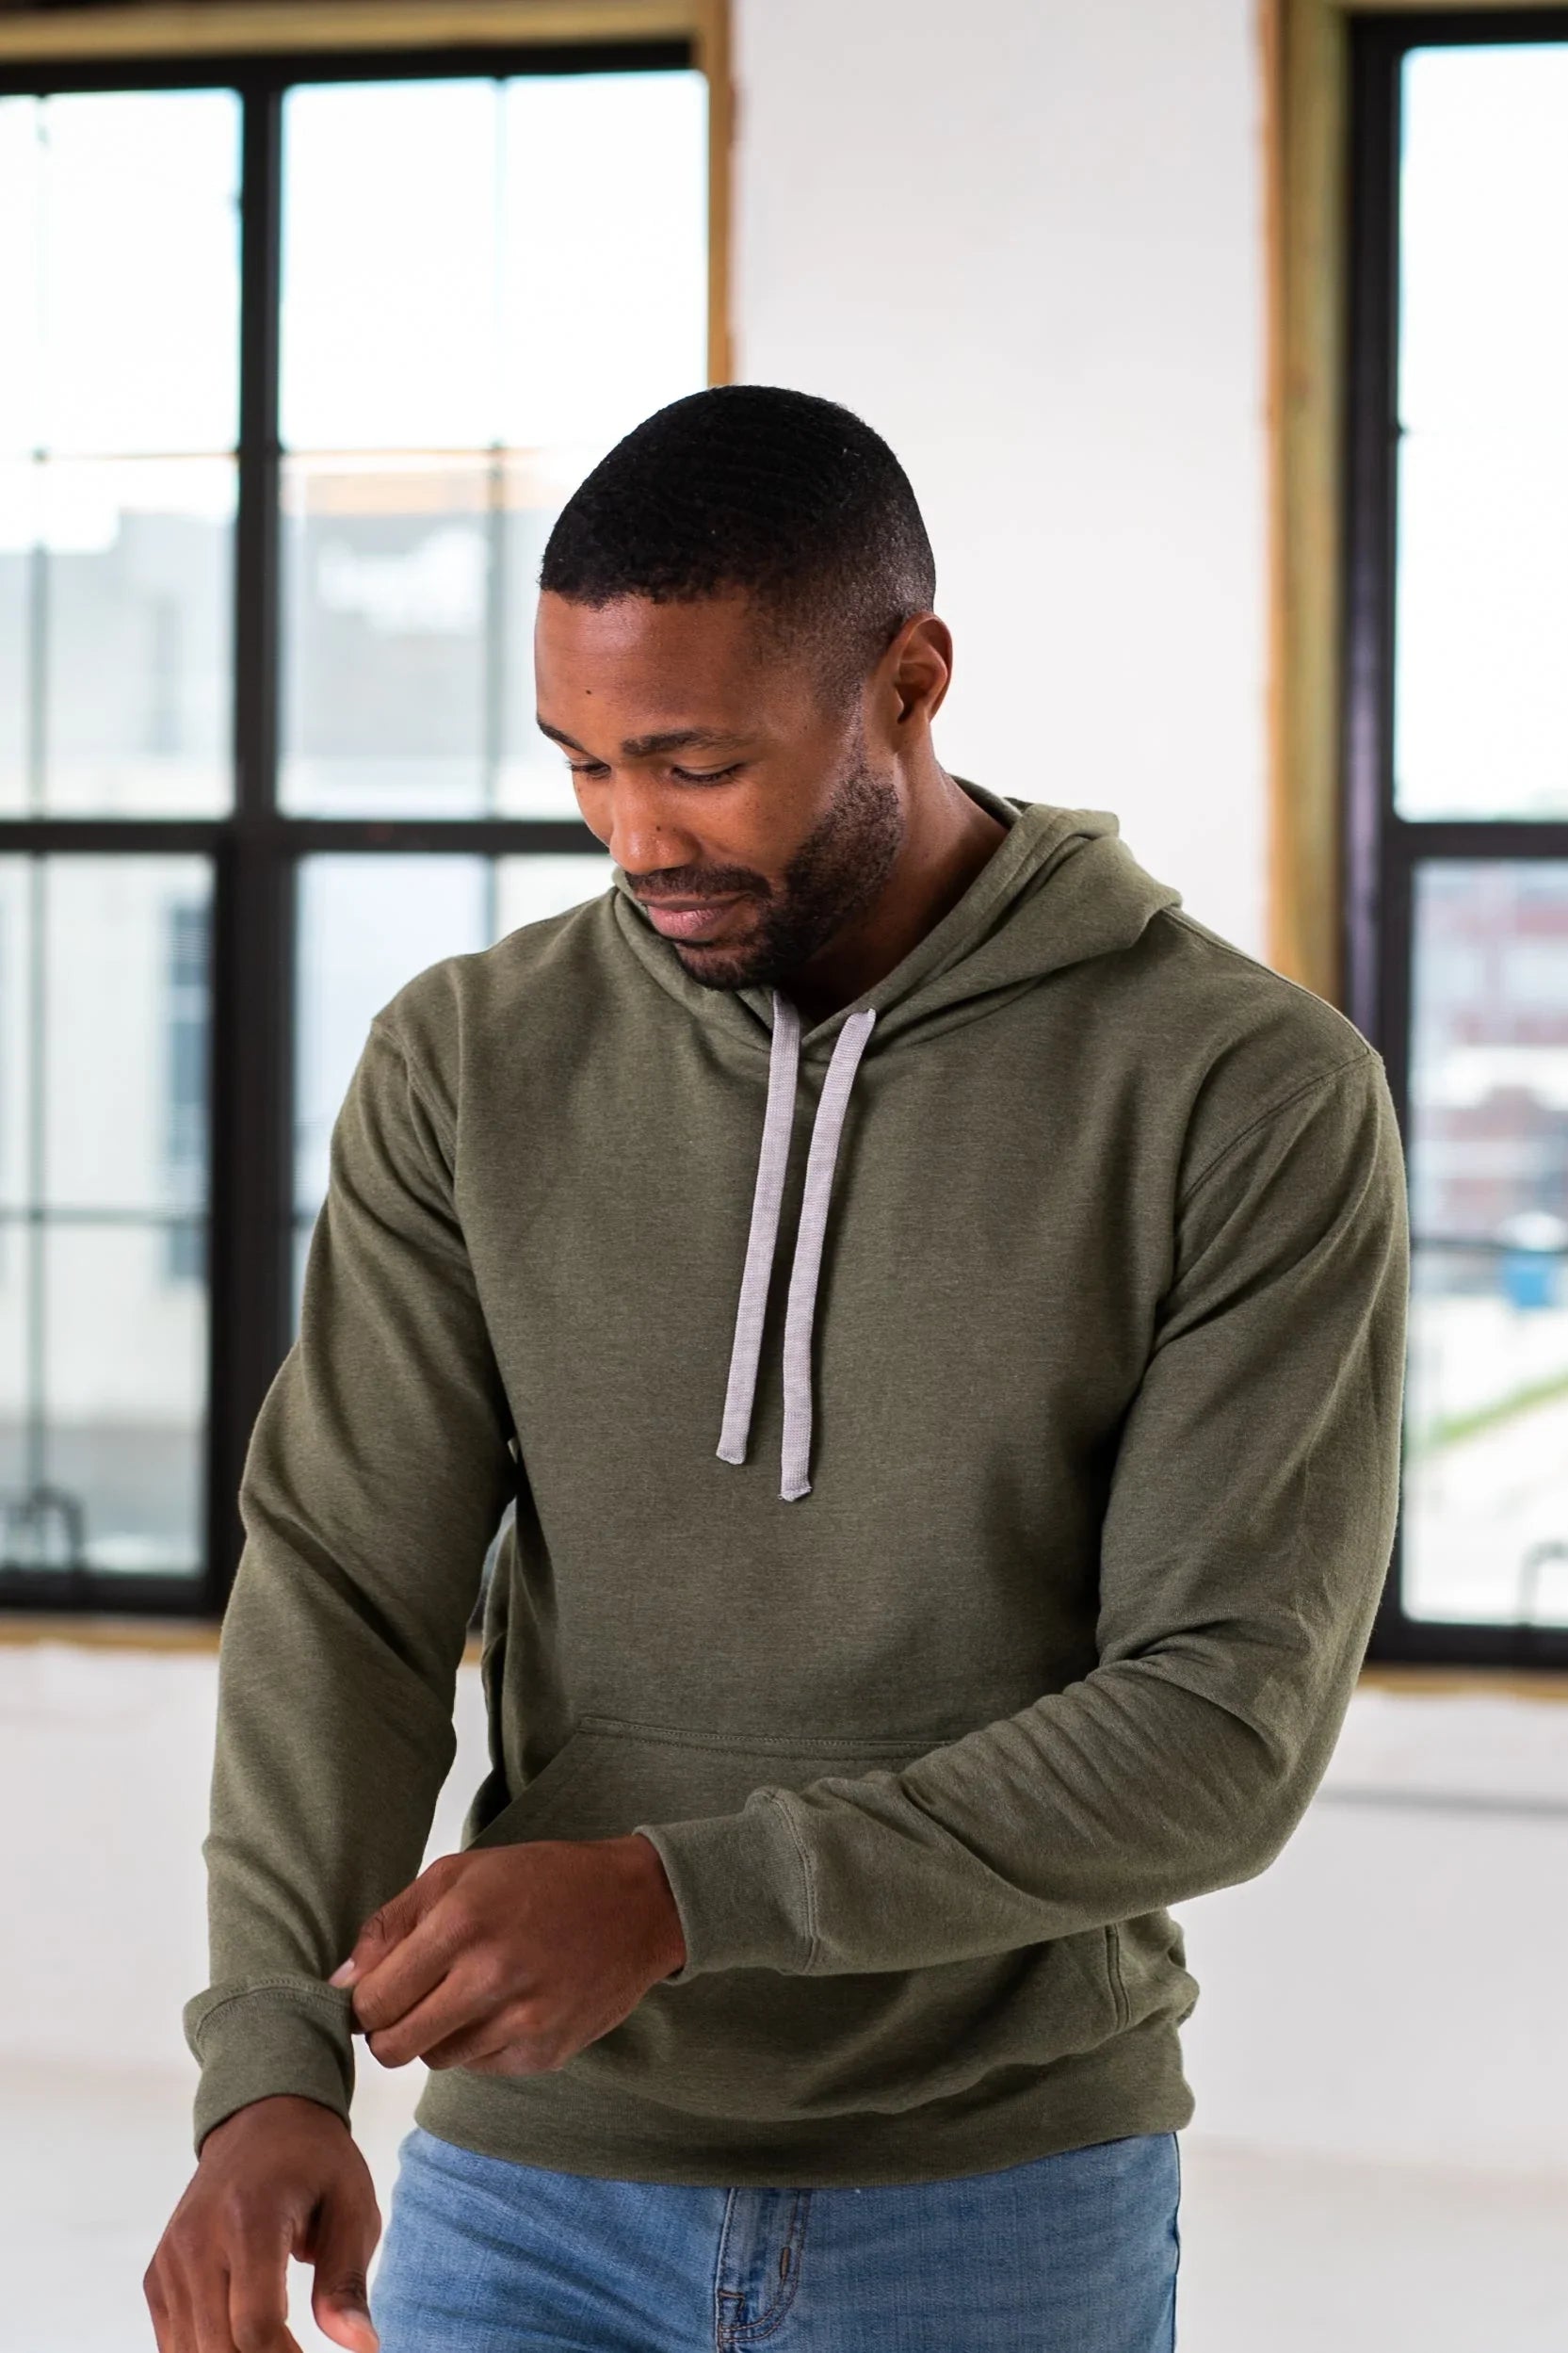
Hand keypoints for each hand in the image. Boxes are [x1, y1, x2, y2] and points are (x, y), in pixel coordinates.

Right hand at [144, 2094, 379, 2352]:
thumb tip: (363, 2347)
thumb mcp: (351, 2207)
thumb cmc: (316, 2163)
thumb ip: (347, 2281)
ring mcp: (170, 2259)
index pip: (255, 2325)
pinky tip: (247, 2344)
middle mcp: (197, 2239)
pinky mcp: (157, 2274)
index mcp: (249, 2217)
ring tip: (280, 2348)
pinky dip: (208, 2352)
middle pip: (218, 2347)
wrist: (261, 2121)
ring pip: (191, 2352)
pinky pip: (174, 2341)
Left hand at [331, 1831, 686, 2075]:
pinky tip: (506, 2004)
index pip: (374, 2000)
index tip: (373, 1993)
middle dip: (388, 2030)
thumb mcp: (460, 1873)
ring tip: (468, 1992)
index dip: (362, 2003)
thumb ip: (391, 1924)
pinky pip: (480, 2066)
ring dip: (437, 2033)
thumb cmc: (540, 1880)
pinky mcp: (545, 2053)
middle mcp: (490, 1977)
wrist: (636, 1906)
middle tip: (408, 2003)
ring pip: (436, 2059)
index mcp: (461, 1923)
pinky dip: (479, 2042)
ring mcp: (522, 2021)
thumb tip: (339, 1983)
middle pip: (395, 2046)